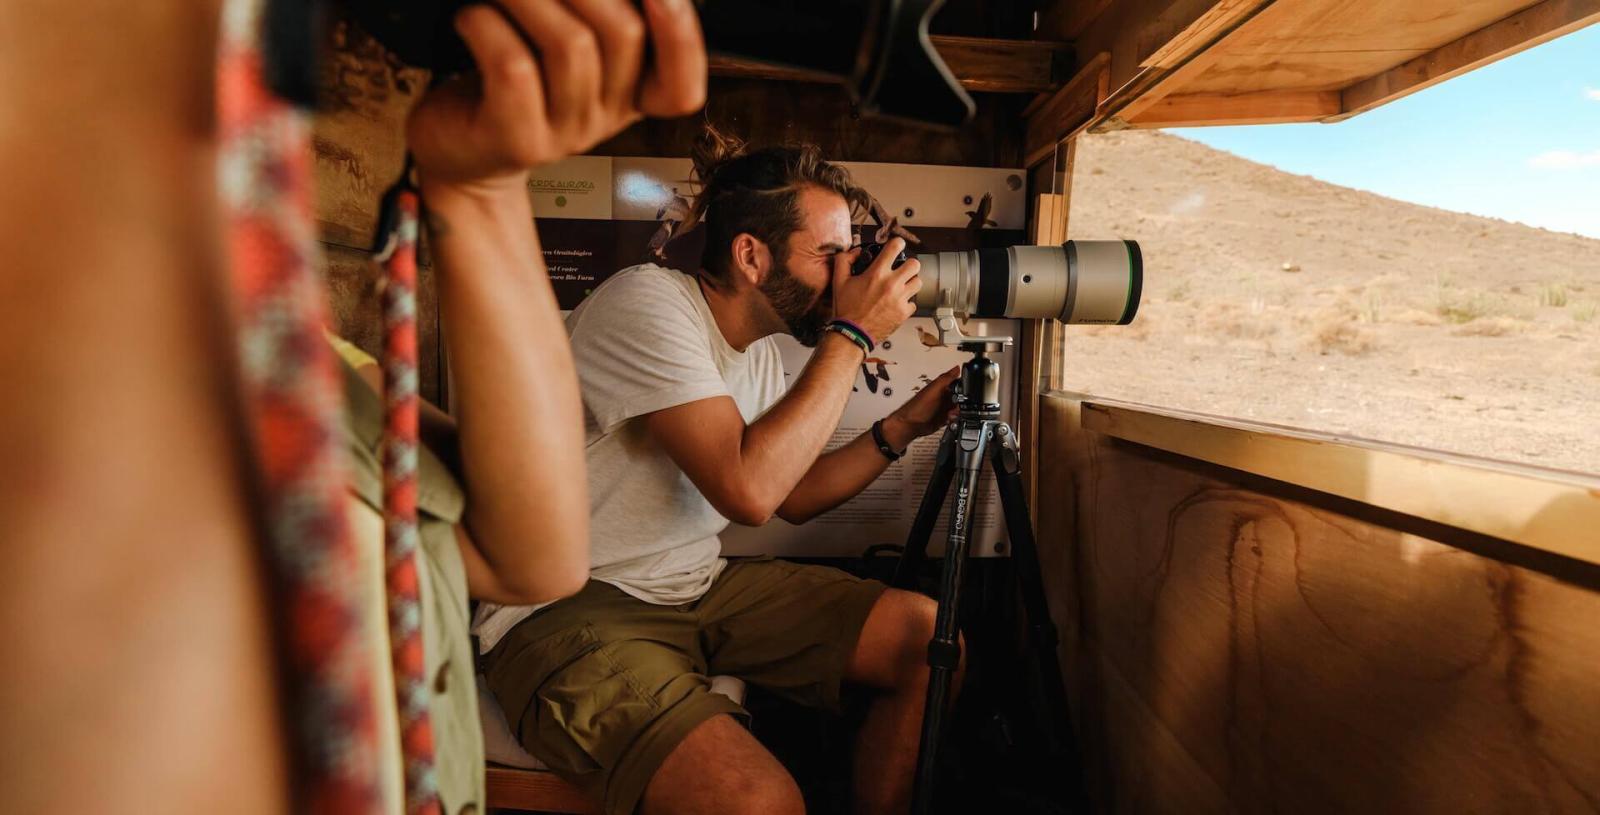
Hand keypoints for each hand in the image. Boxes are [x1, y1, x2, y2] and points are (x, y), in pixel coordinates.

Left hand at [406, 0, 706, 195]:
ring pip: (570, 44)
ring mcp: (563, 135)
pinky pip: (514, 65)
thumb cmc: (510, 85)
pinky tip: (472, 18)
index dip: (682, 33)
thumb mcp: (561, 51)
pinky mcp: (516, 139)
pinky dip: (487, 24)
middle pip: (626, 34)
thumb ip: (593, 19)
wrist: (457, 154)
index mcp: (628, 95)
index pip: (681, 84)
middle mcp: (604, 118)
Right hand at [830, 237, 920, 344]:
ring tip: (901, 286)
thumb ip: (844, 260)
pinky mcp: (904, 313)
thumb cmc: (846, 310)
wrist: (852, 334)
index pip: (896, 247)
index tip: (897, 246)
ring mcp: (900, 299)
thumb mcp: (838, 281)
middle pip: (915, 264)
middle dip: (909, 264)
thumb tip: (856, 252)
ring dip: (910, 282)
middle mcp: (891, 284)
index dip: (897, 244)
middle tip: (902, 269)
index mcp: (877, 274)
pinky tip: (897, 303)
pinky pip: (913, 303)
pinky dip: (907, 302)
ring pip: (918, 282)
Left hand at [883, 366, 958, 446]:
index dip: (964, 389)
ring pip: (959, 409)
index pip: (958, 384)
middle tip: (956, 407)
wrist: (910, 425)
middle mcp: (943, 397)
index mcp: (941, 387)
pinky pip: (954, 418)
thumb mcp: (933, 390)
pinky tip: (949, 419)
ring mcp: (943, 408)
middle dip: (962, 403)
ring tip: (950, 414)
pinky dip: (954, 419)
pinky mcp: (943, 419)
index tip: (966, 394)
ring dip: (958, 412)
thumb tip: (957, 368)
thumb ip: (945, 379)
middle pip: (961, 398)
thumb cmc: (917, 407)